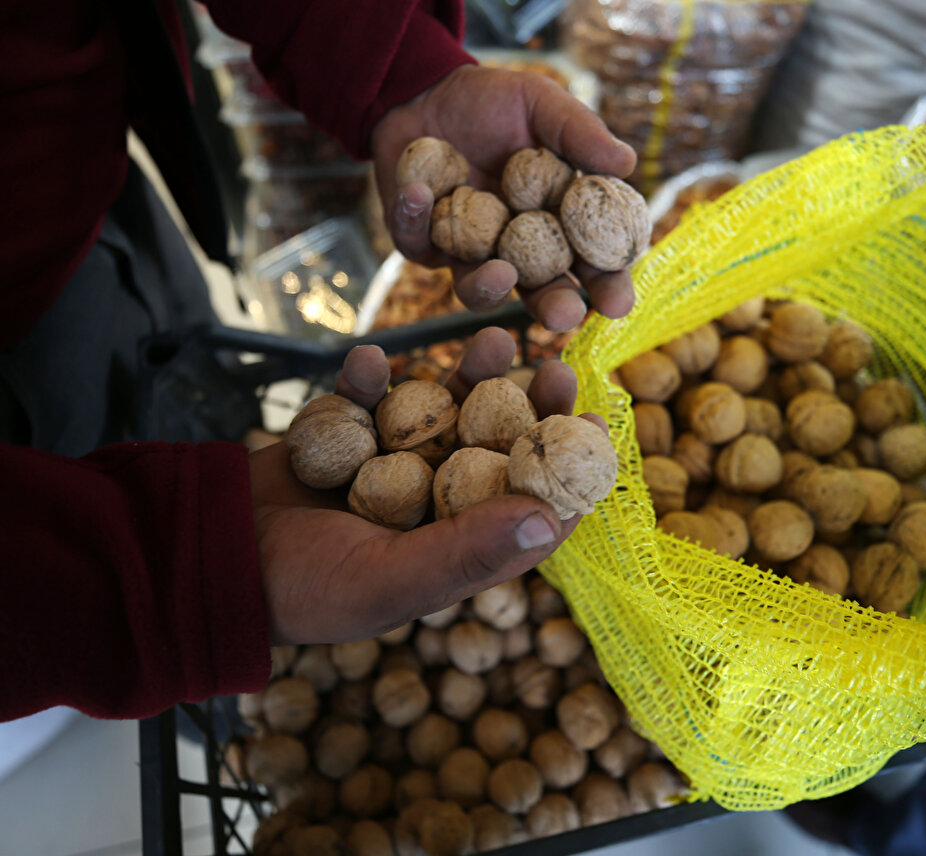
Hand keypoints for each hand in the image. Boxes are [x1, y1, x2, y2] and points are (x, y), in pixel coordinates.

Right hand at [249, 330, 599, 644]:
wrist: (210, 561)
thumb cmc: (306, 591)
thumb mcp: (390, 579)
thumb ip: (467, 548)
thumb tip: (549, 518)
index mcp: (458, 546)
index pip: (531, 509)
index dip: (569, 469)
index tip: (597, 421)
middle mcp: (435, 503)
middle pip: (500, 448)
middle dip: (530, 406)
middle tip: (555, 364)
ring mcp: (392, 466)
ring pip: (446, 411)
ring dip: (468, 376)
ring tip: (492, 339)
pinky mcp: (347, 437)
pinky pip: (369, 399)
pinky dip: (366, 380)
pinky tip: (365, 359)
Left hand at [371, 65, 638, 332]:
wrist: (425, 89)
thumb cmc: (494, 101)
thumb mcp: (542, 105)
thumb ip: (579, 133)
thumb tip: (626, 162)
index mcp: (556, 221)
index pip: (590, 263)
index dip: (606, 286)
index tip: (618, 304)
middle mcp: (515, 246)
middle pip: (539, 291)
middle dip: (553, 307)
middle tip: (563, 314)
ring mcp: (468, 250)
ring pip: (476, 290)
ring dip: (487, 287)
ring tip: (499, 273)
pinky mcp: (420, 241)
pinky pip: (417, 243)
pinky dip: (415, 219)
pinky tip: (417, 191)